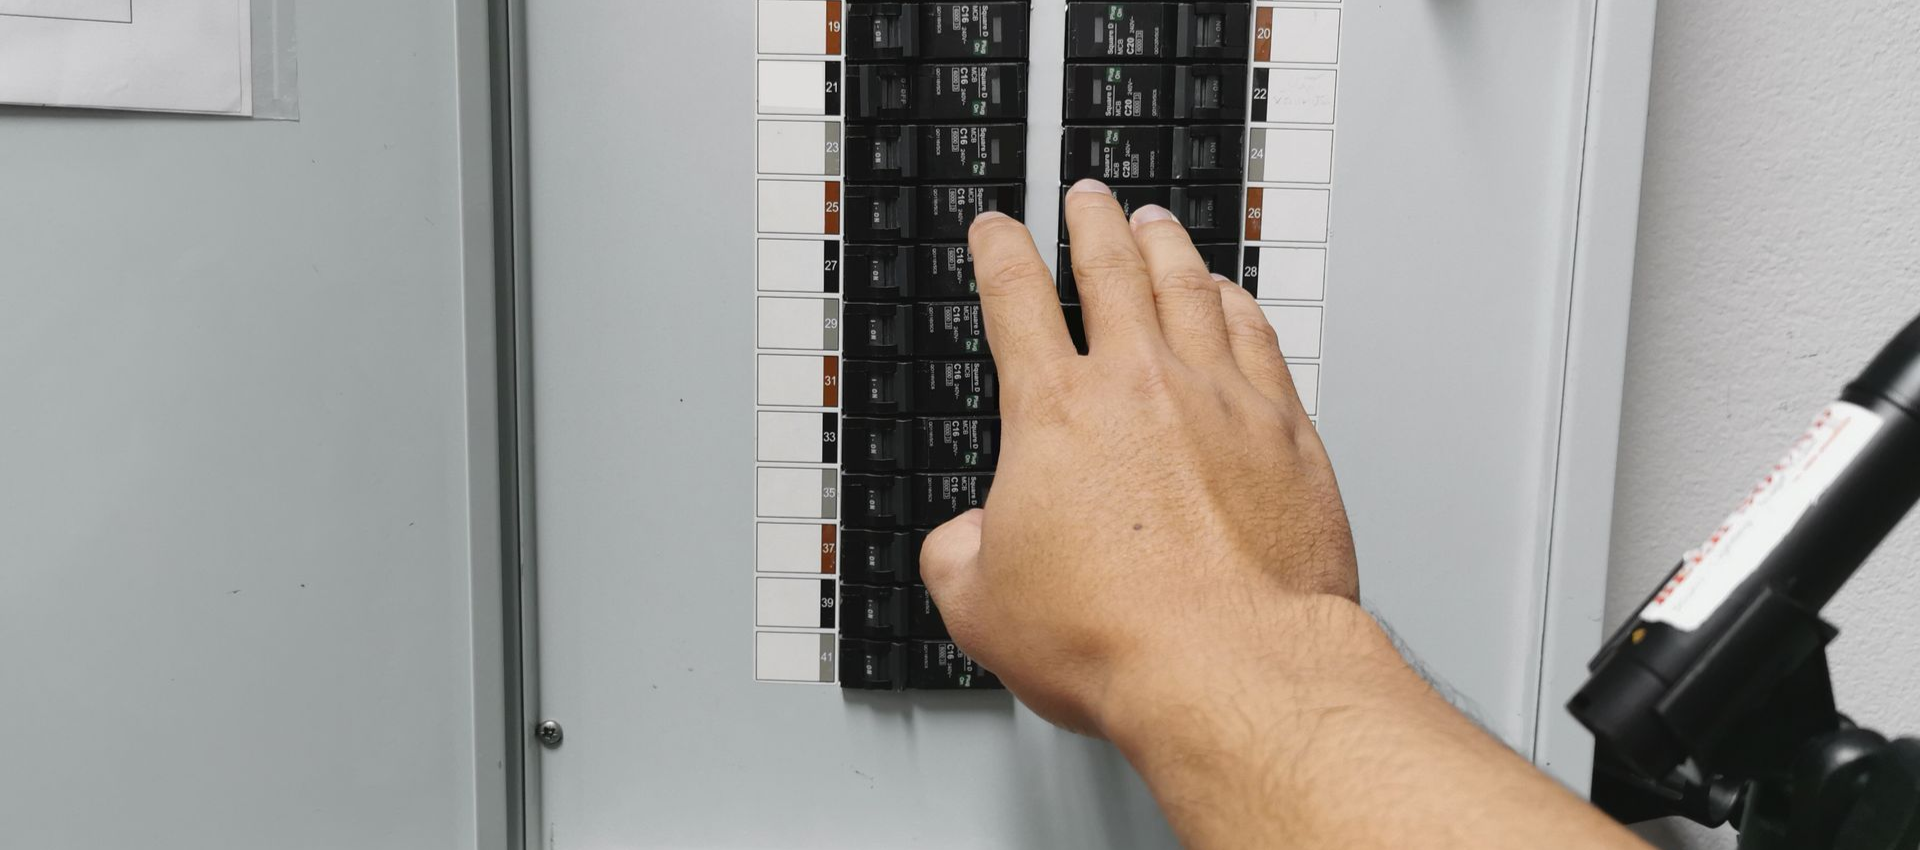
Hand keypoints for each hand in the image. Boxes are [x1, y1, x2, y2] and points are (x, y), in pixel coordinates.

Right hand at [920, 179, 1361, 735]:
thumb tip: (966, 542)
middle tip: (1089, 198)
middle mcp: (1140, 386)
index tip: (998, 231)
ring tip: (1156, 225)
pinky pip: (1257, 335)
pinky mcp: (1284, 430)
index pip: (1016, 301)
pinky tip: (1231, 298)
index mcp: (1055, 415)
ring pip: (1190, 287)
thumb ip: (958, 555)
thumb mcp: (982, 607)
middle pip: (1112, 269)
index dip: (1001, 253)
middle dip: (1093, 223)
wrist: (1229, 666)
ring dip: (1167, 246)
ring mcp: (1220, 399)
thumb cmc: (1119, 637)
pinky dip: (1236, 303)